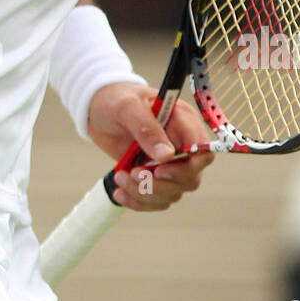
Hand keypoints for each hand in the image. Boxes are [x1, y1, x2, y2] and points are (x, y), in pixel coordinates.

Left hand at [87, 82, 213, 211]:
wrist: (97, 109)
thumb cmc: (115, 100)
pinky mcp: (155, 176)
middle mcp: (181, 144)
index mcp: (182, 121)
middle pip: (190, 179)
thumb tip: (167, 156)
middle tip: (133, 173)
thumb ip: (147, 128)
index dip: (186, 167)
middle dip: (159, 184)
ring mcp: (169, 162)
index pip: (202, 151)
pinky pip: (157, 199)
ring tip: (120, 177)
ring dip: (145, 193)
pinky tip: (119, 193)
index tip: (159, 170)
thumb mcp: (127, 107)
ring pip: (172, 193)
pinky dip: (138, 201)